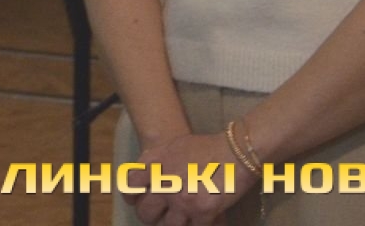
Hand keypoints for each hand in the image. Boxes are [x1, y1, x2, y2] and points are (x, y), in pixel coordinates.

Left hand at [129, 130, 247, 224]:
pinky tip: (202, 221)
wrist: (235, 151)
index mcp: (153, 166)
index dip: (132, 198)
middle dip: (152, 217)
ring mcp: (181, 200)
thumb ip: (154, 160)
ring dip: (173, 224)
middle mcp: (163, 184)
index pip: (129, 188)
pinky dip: (196, 225)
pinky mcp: (202, 212)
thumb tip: (144, 175)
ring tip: (181, 220)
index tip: (137, 201)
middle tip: (160, 216)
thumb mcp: (172, 146)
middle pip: (146, 213)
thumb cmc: (206, 147)